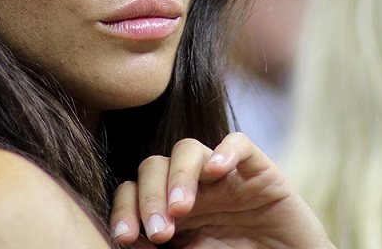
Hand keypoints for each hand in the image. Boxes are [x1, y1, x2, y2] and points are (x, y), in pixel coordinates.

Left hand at [108, 132, 333, 247]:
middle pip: (154, 166)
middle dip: (149, 197)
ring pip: (187, 149)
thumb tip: (127, 241)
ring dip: (178, 177)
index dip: (124, 210)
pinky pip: (239, 143)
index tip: (125, 236)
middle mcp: (191, 186)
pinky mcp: (257, 169)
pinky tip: (217, 171)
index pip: (133, 192)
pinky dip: (225, 151)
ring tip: (181, 208)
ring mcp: (223, 175)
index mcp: (169, 209)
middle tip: (159, 231)